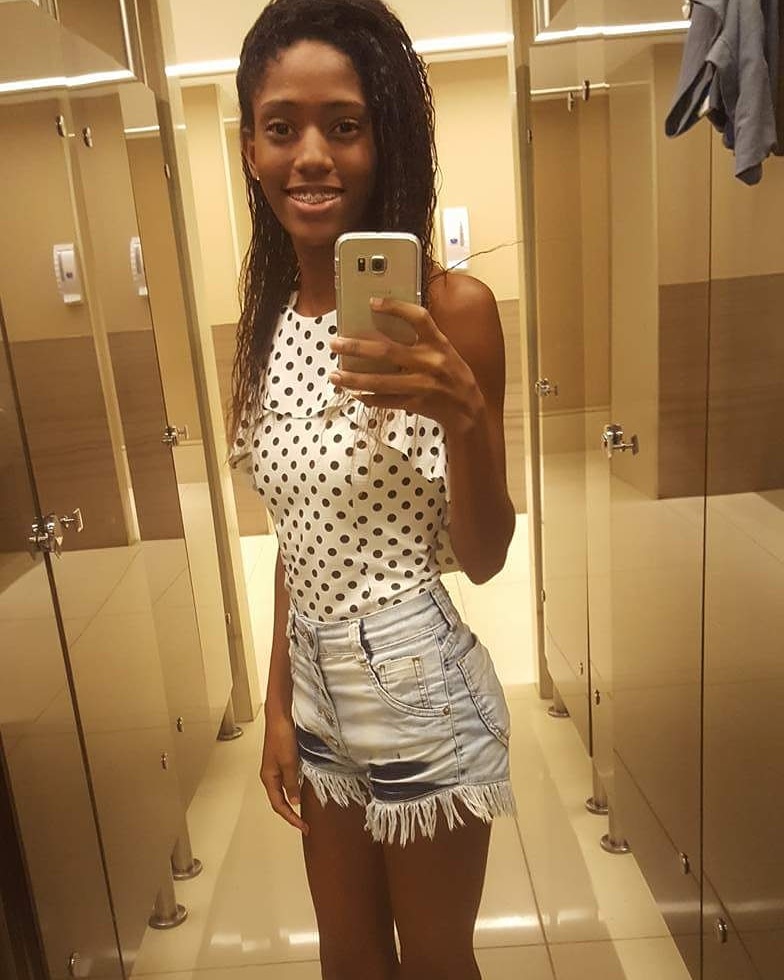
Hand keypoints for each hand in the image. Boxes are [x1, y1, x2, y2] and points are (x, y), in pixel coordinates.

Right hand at [260, 712, 308, 834]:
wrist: (279, 718)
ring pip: (283, 791)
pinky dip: (294, 789)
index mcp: (269, 778)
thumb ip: (291, 783)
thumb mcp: (289, 763)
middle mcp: (270, 776)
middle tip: (305, 824)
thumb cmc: (281, 738)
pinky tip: (302, 790)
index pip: (279, 805)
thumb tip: (294, 802)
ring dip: (293, 802)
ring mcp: (275, 768)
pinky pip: (287, 781)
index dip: (291, 818)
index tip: (303, 827)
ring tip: (304, 813)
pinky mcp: (282, 761)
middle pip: (279, 800)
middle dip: (291, 814)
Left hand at [328, 296, 484, 433]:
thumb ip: (421, 340)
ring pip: (381, 381)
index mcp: (439, 343)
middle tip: (335, 343)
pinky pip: (387, 401)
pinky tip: (354, 394)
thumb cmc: (453, 375)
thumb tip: (383, 330)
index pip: (419, 318)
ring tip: (335, 375)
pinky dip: (369, 398)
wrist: (469, 409)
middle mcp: (431, 362)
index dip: (396, 307)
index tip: (373, 302)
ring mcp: (423, 385)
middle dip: (357, 347)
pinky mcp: (417, 403)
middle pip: (387, 351)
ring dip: (354, 379)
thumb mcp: (444, 351)